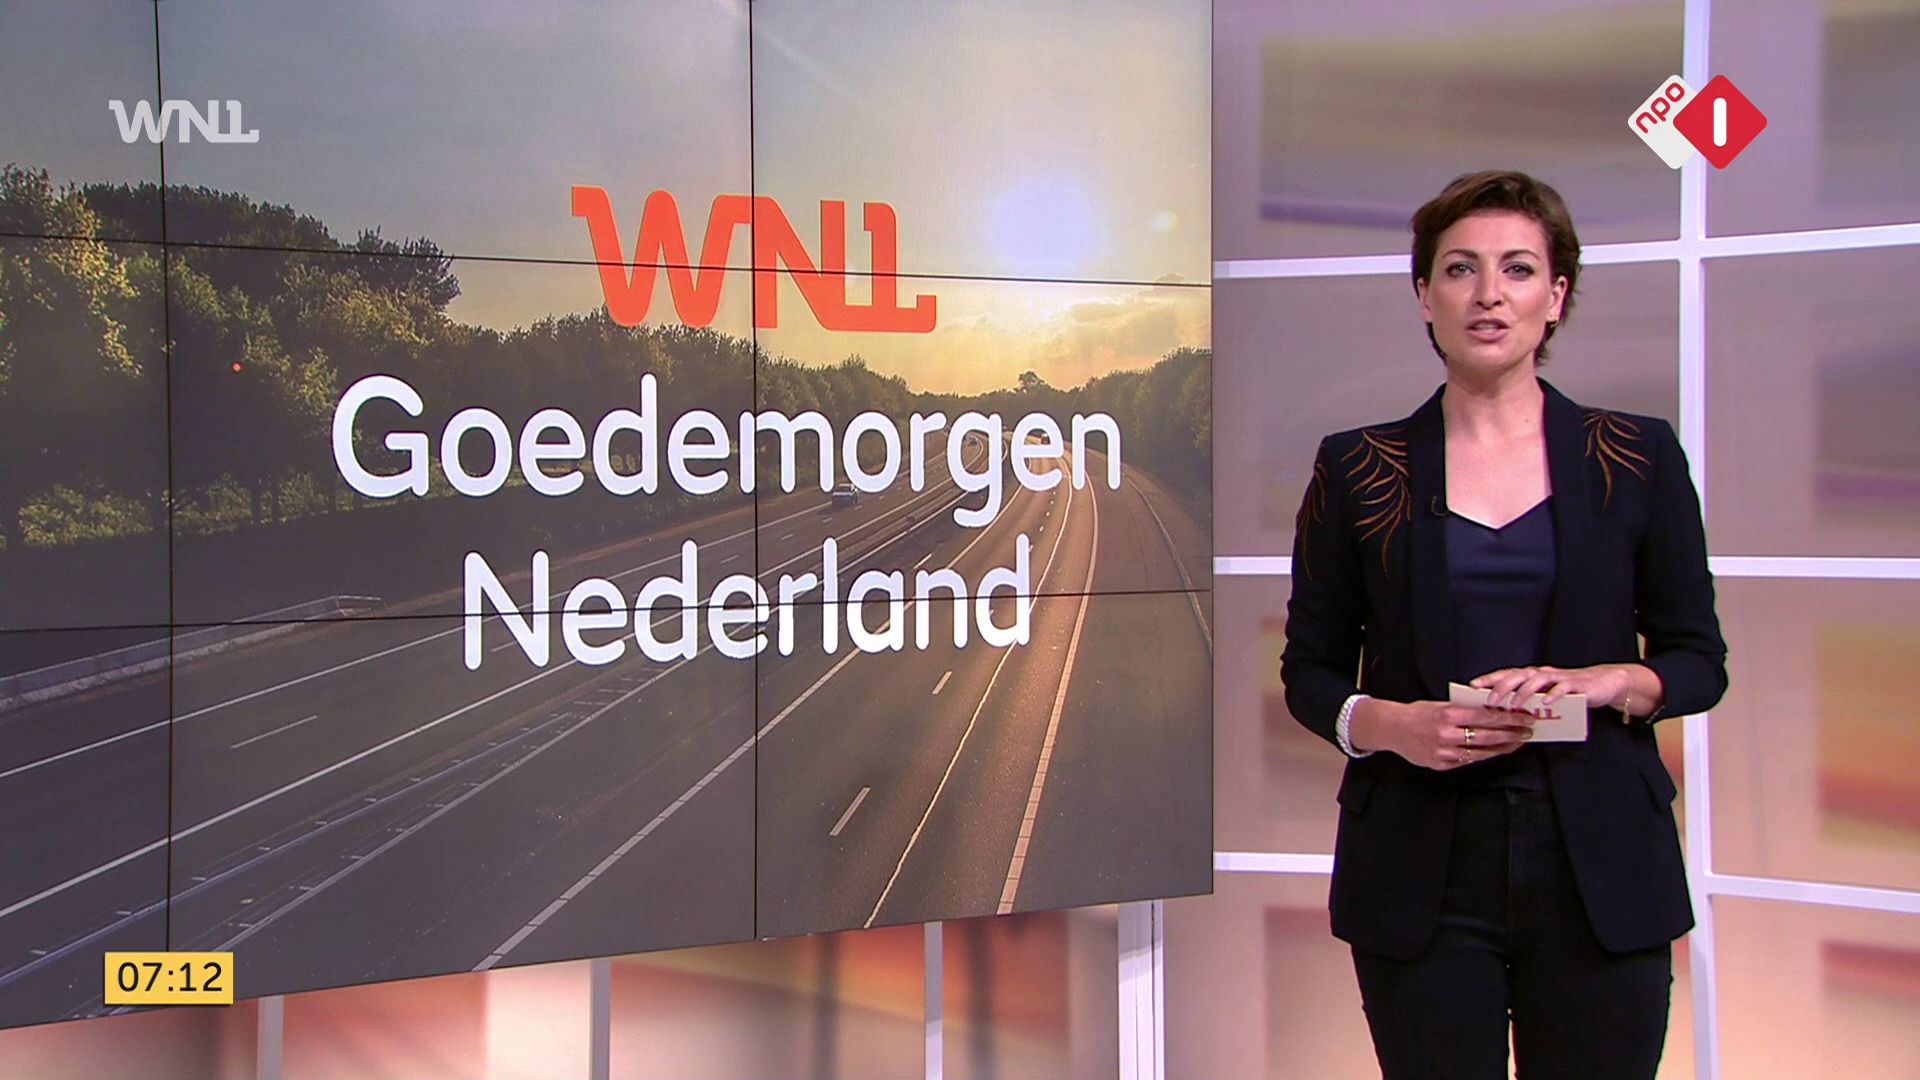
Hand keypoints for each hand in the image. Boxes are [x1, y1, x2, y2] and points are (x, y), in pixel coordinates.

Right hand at [1353, 699, 1533, 770]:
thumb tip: (1492, 711)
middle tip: (1527, 733)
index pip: (1487, 717)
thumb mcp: (1441, 704)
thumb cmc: (1418, 713)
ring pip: (1481, 753)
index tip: (1524, 718)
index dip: (1509, 718)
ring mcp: (1444, 752)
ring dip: (1502, 749)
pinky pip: (1467, 761)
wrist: (1392, 728)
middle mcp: (1447, 734)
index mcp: (1448, 714)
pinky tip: (1493, 752)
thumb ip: (1465, 710)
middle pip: (1488, 737)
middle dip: (1511, 735)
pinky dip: (1482, 756)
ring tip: (1516, 744)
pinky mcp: (1441, 764)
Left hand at [1470, 663, 1632, 711]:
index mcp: (1533, 676)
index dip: (1490, 679)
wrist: (1603, 684)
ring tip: (1513, 704)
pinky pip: (1563, 688)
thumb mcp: (1546, 697)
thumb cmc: (1569, 692)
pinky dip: (1554, 694)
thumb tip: (1503, 717)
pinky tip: (1546, 702)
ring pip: (1537, 680)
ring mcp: (1559, 677)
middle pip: (1517, 675)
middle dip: (1501, 687)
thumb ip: (1529, 702)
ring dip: (1523, 692)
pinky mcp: (1576, 685)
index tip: (1472, 686)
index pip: (1507, 674)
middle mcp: (1542, 673)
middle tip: (1489, 701)